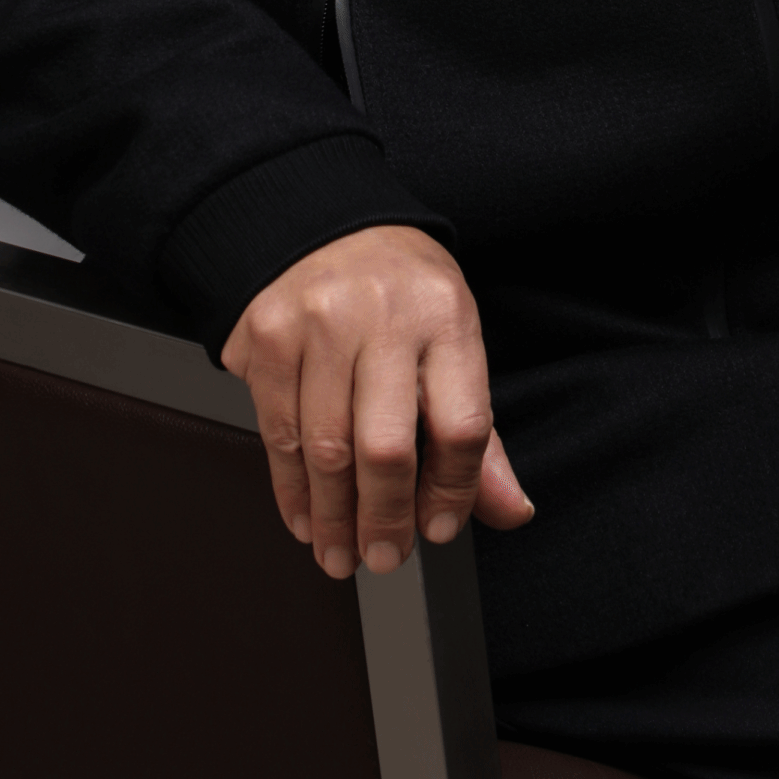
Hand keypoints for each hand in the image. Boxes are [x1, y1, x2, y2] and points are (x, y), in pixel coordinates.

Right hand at [222, 223, 535, 578]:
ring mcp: (318, 322)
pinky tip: (305, 514)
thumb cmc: (400, 290)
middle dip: (383, 520)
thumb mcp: (454, 338)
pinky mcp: (268, 335)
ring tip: (341, 553)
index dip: (452, 493)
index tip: (438, 528)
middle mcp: (382, 314)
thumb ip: (480, 433)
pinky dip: (291, 489)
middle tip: (382, 558)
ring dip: (332, 518)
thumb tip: (511, 510)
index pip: (462, 425)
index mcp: (445, 315)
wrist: (322, 221)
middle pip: (385, 447)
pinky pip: (278, 432)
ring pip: (324, 450)